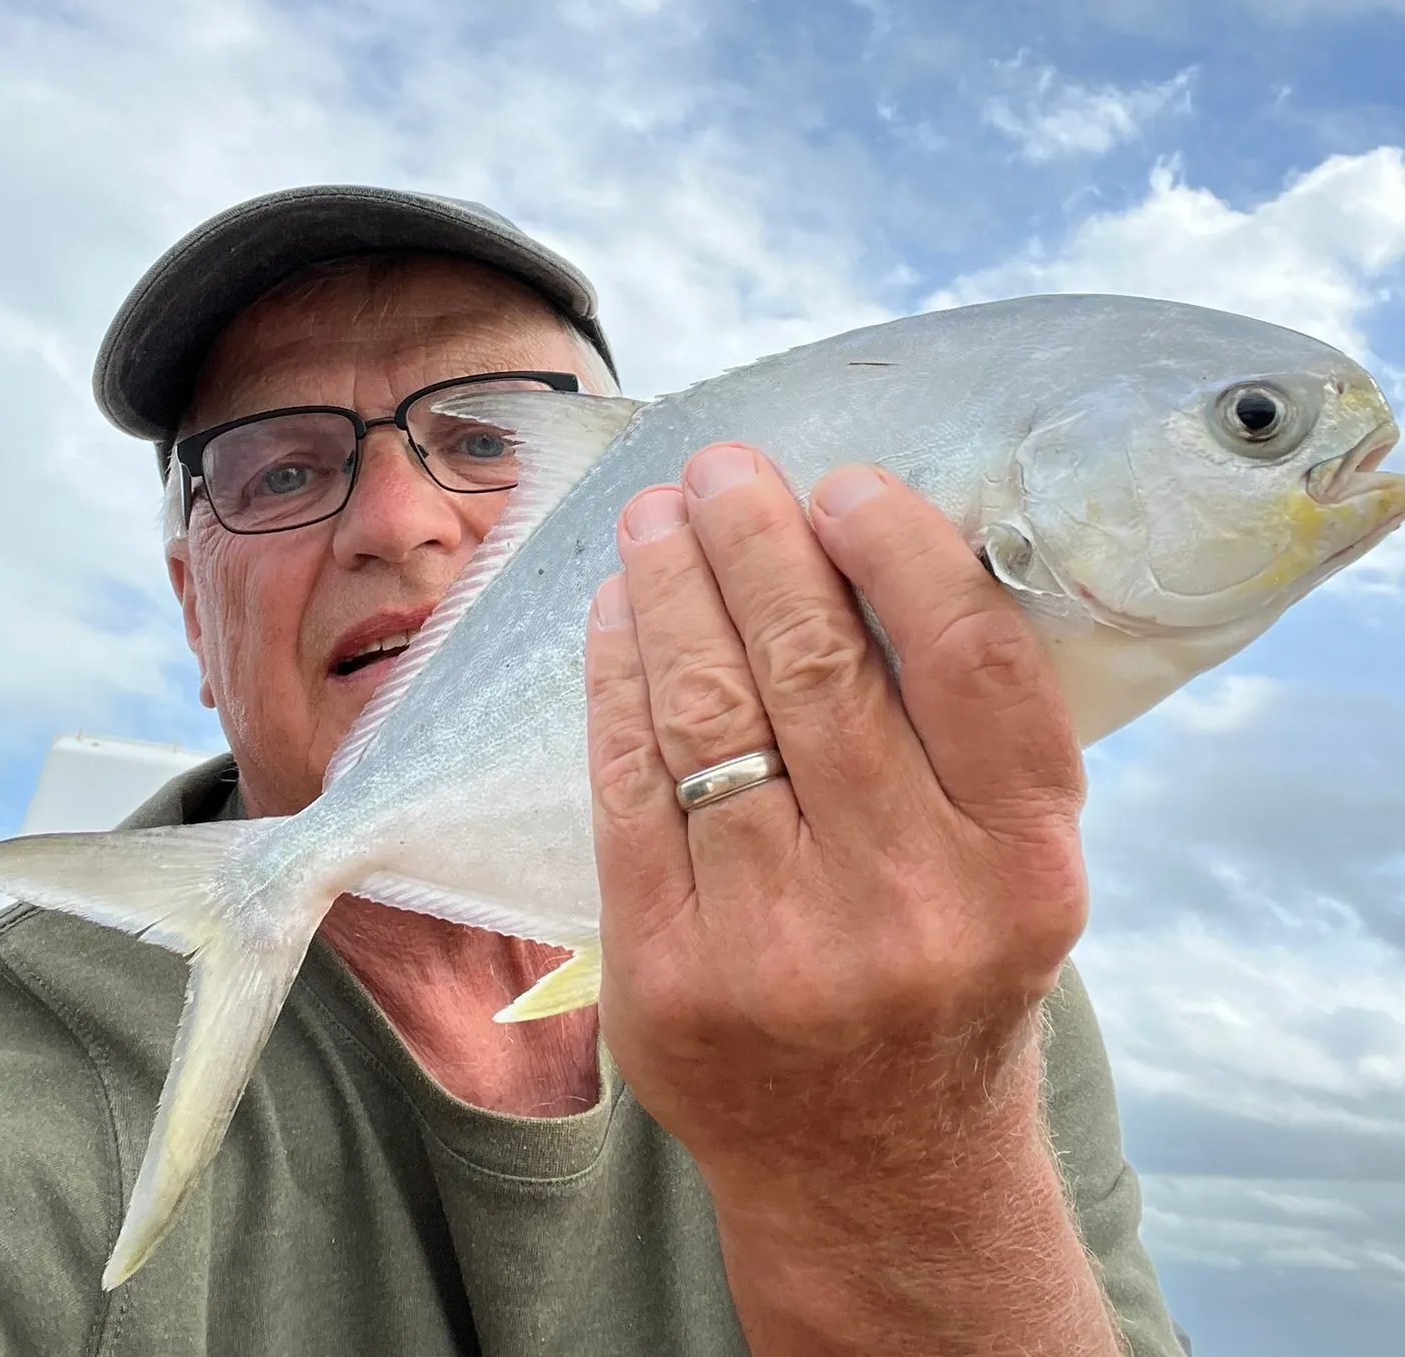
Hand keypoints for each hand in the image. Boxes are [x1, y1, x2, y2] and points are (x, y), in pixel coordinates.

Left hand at [585, 442, 1088, 1198]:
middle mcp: (910, 903)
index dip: (900, 548)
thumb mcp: (1006, 868)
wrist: (870, 1167)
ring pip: (707, 711)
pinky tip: (614, 617)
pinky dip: (616, 680)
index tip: (841, 484)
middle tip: (720, 469)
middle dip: (754, 541)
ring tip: (653, 519)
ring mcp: (778, 945)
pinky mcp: (667, 972)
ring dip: (669, 589)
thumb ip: (963, 734)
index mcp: (1023, 864)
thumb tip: (854, 548)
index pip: (970, 661)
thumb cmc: (944, 976)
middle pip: (816, 668)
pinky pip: (628, 785)